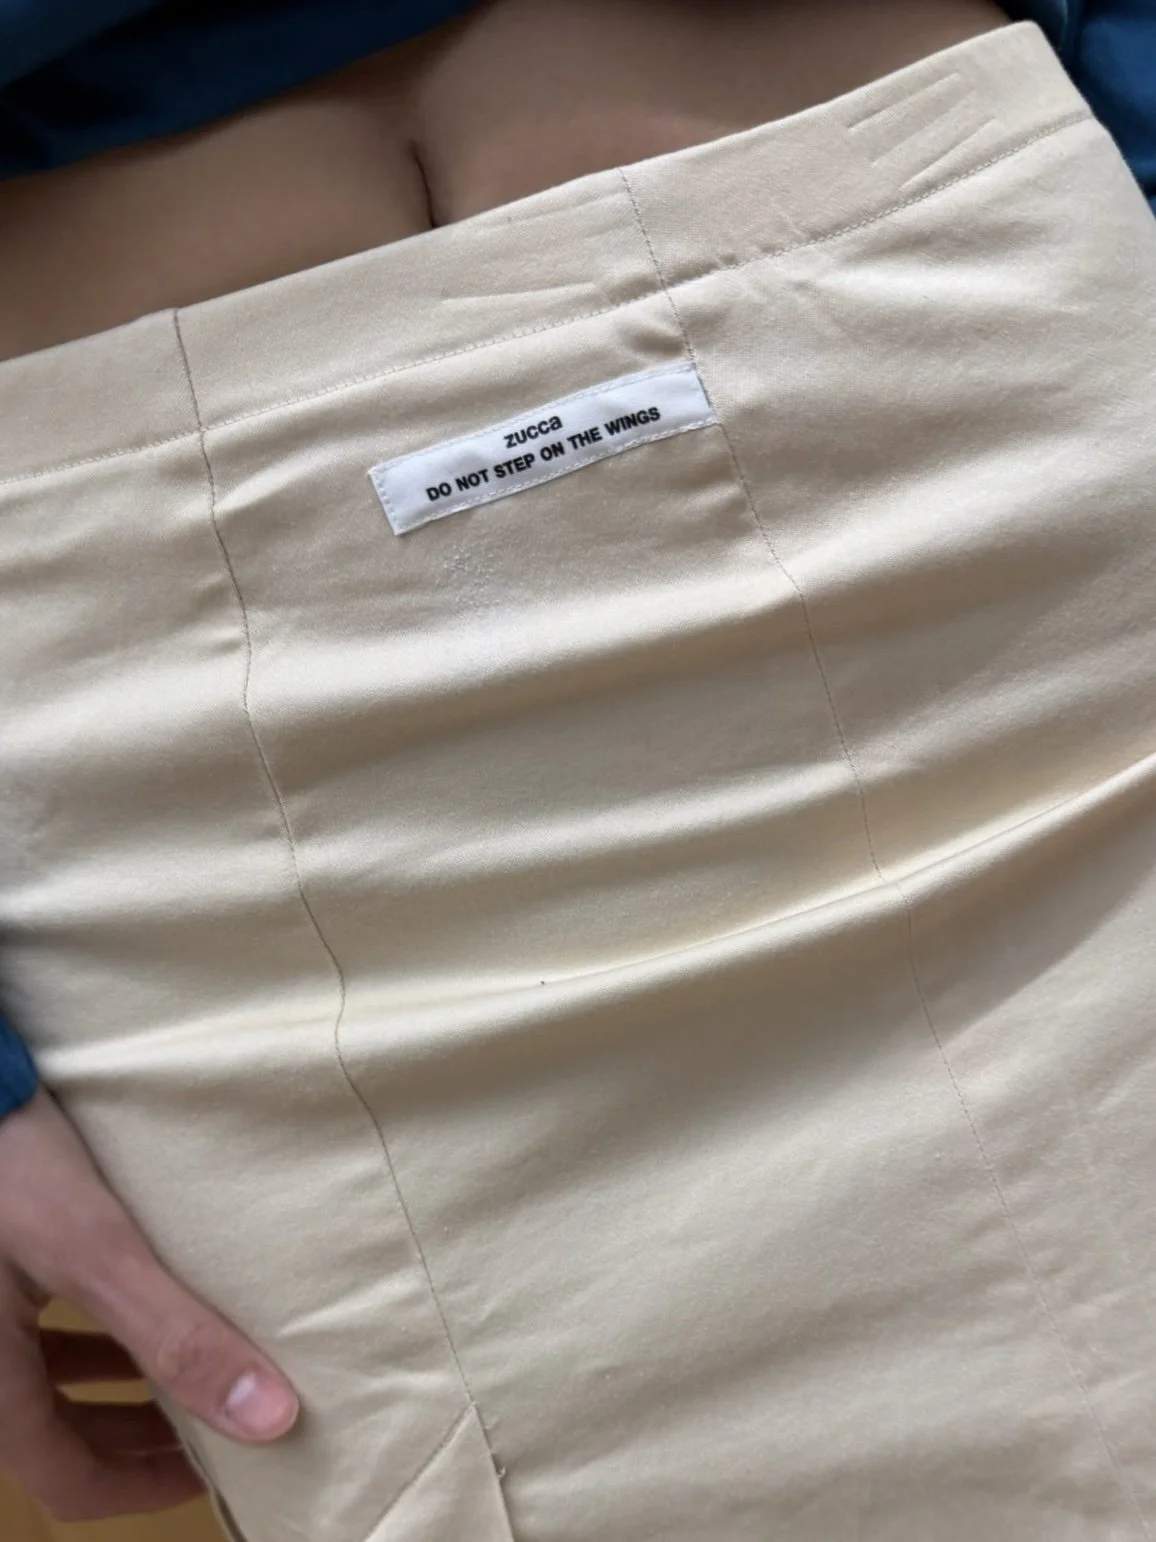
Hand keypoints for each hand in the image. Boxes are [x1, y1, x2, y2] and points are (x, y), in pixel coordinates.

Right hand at [0, 1089, 298, 1520]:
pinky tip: (127, 1310)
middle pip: (57, 1439)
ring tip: (186, 1366)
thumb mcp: (95, 1249)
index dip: (146, 1487)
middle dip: (138, 1437)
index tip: (218, 1470)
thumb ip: (176, 1336)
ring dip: (114, 1387)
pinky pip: (29, 1339)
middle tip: (217, 1419)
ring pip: (44, 1389)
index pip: (69, 1482)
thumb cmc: (8, 1164)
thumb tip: (268, 1418)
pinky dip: (84, 1342)